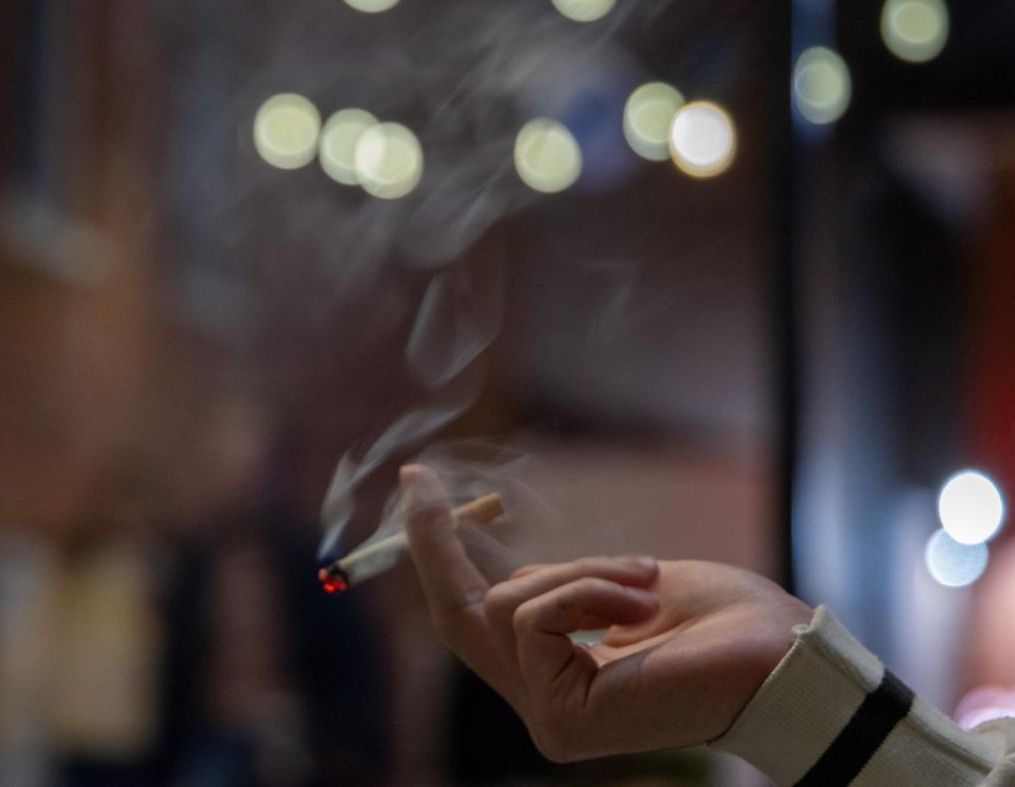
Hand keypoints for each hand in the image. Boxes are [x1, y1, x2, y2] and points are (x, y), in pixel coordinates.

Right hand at [400, 463, 813, 762]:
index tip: (418, 484)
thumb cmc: (720, 621)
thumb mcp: (620, 583)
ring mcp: (549, 718)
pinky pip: (538, 617)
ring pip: (512, 604)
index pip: (477, 617)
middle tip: (418, 477)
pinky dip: (589, 590)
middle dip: (434, 542)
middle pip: (460, 617)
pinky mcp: (561, 721)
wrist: (781, 658)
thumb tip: (508, 572)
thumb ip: (561, 588)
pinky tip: (640, 606)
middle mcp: (544, 703)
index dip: (438, 553)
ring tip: (644, 580)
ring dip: (581, 572)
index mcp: (560, 674)